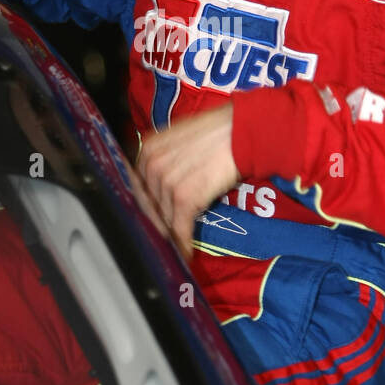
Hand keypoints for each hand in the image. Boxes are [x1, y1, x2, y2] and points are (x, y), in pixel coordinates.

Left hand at [137, 105, 238, 260]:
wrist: (243, 131)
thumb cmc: (221, 131)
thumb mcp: (183, 137)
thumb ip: (168, 158)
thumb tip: (166, 181)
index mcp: (148, 148)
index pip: (140, 186)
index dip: (148, 205)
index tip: (153, 218)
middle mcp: (152, 164)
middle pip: (150, 204)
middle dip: (157, 223)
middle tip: (164, 239)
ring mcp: (166, 182)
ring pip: (164, 217)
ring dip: (172, 234)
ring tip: (177, 247)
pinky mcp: (184, 198)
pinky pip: (180, 228)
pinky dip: (184, 243)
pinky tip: (187, 254)